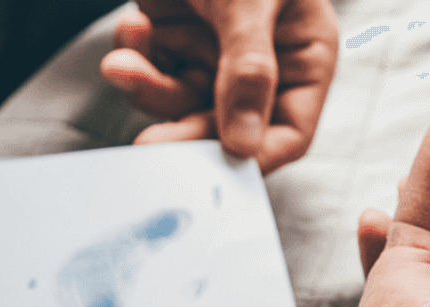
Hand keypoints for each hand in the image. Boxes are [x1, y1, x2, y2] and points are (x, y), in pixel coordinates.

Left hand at [98, 0, 337, 172]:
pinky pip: (154, 68)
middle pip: (227, 126)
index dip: (258, 155)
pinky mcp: (175, 36)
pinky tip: (133, 30)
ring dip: (149, 85)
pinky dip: (138, 56)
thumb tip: (243, 145)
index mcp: (305, 54)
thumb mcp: (250, 2)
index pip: (291, 131)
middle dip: (184, 127)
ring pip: (181, 99)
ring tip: (125, 61)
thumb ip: (248, 71)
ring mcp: (216, 51)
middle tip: (149, 148)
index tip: (222, 167)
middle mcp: (264, 63)